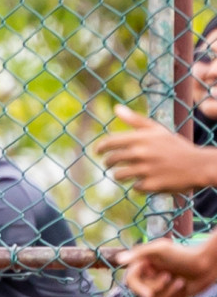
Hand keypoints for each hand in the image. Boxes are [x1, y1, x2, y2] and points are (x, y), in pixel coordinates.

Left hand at [94, 106, 216, 193]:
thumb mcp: (158, 130)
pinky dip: (139, 186)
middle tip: (112, 163)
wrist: (198, 165)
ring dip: (122, 175)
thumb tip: (116, 108)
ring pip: (118, 175)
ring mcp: (145, 170)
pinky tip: (149, 180)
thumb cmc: (175, 146)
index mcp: (141, 138)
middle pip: (111, 160)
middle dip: (109, 163)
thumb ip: (135, 120)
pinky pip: (134, 188)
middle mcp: (141, 153)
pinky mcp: (150, 185)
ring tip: (130, 172)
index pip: (109, 142)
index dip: (100, 148)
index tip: (98, 151)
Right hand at [116, 236, 216, 296]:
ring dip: (169, 293)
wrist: (208, 264)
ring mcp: (158, 286)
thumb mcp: (161, 249)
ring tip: (181, 282)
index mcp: (143, 264)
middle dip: (158, 287)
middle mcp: (148, 276)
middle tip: (171, 276)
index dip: (138, 288)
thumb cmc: (185, 254)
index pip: (130, 280)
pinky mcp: (168, 296)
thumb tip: (119, 259)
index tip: (149, 295)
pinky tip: (182, 288)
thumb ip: (139, 253)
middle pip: (142, 292)